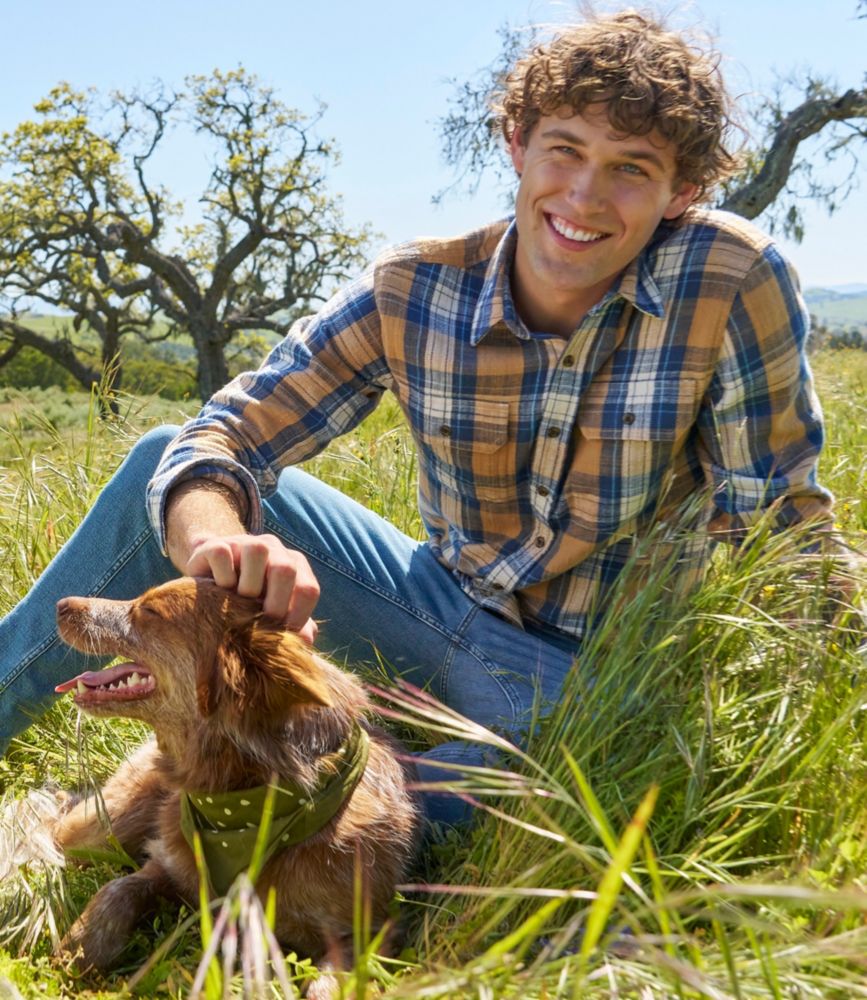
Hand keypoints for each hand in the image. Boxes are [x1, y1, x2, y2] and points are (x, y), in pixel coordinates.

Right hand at [184, 532, 319, 643]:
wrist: (210, 576)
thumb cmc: (248, 601)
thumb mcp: (272, 613)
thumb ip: (293, 625)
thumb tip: (306, 641)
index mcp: (294, 565)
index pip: (308, 590)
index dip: (297, 617)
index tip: (280, 635)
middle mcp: (274, 549)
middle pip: (285, 569)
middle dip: (274, 604)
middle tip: (258, 623)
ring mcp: (244, 542)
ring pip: (256, 550)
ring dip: (248, 585)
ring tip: (238, 601)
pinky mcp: (214, 544)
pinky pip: (221, 554)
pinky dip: (221, 576)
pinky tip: (218, 590)